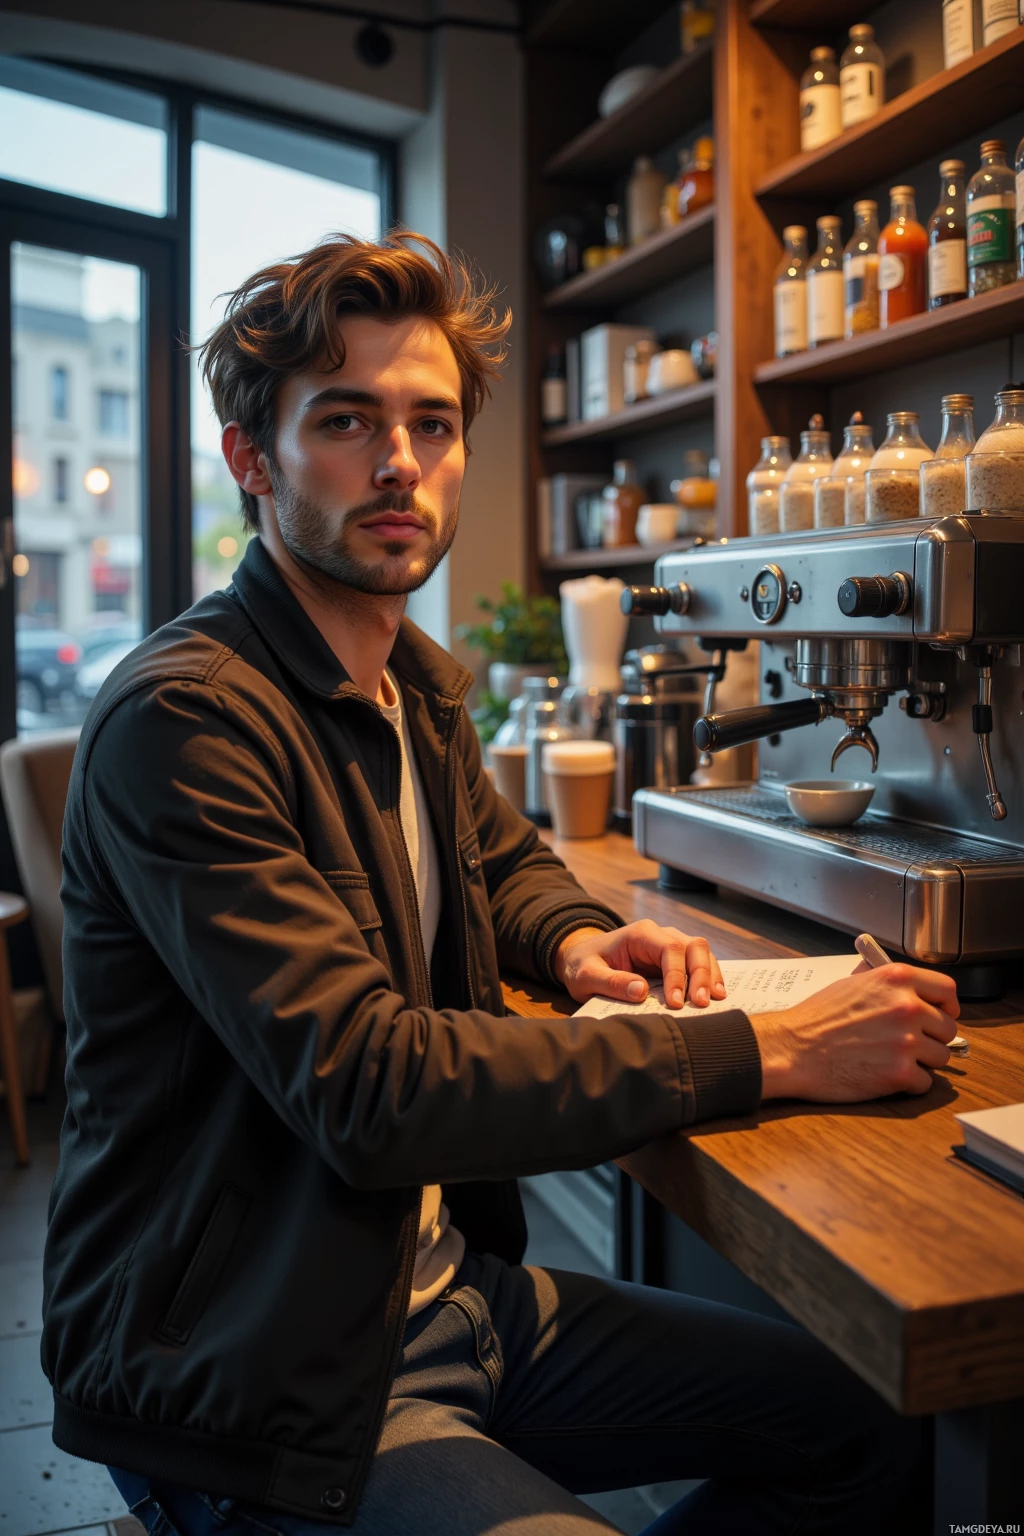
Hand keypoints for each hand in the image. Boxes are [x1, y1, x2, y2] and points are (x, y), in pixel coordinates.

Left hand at [553, 921, 726, 1008]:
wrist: (582, 959)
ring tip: (715, 1001)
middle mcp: (659, 935)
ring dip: (710, 976)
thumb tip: (641, 991)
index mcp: (640, 934)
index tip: (676, 1003)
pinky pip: (698, 964)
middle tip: (702, 1004)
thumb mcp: (586, 976)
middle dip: (702, 974)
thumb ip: (611, 982)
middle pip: (694, 946)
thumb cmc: (584, 966)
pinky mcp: (674, 960)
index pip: (670, 949)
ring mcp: (670, 945)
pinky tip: (715, 996)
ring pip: (702, 952)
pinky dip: (709, 978)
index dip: (678, 975)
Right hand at [751, 962, 959, 1101]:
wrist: (792, 1049)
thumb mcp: (854, 984)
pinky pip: (924, 1082)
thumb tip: (915, 993)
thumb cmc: (817, 1019)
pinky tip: (885, 1075)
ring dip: (922, 1061)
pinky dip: (909, 1083)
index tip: (944, 1013)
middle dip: (932, 1036)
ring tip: (893, 1059)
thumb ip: (889, 986)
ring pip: (940, 1056)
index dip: (948, 1004)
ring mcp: (905, 1041)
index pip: (948, 989)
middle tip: (910, 1042)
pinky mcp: (900, 1074)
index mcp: (896, 979)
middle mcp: (906, 1007)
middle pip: (947, 1027)